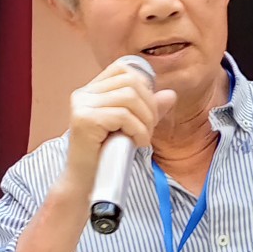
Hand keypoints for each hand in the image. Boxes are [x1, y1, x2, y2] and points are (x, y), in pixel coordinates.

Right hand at [63, 59, 177, 195]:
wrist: (85, 182)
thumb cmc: (106, 155)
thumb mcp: (131, 127)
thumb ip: (148, 109)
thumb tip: (171, 94)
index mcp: (91, 91)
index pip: (123, 68)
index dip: (143, 84)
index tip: (147, 108)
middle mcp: (83, 94)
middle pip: (131, 82)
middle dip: (149, 106)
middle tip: (148, 129)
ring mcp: (81, 106)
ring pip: (129, 97)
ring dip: (145, 120)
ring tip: (142, 138)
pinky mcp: (84, 120)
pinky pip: (123, 116)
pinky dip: (138, 131)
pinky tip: (136, 144)